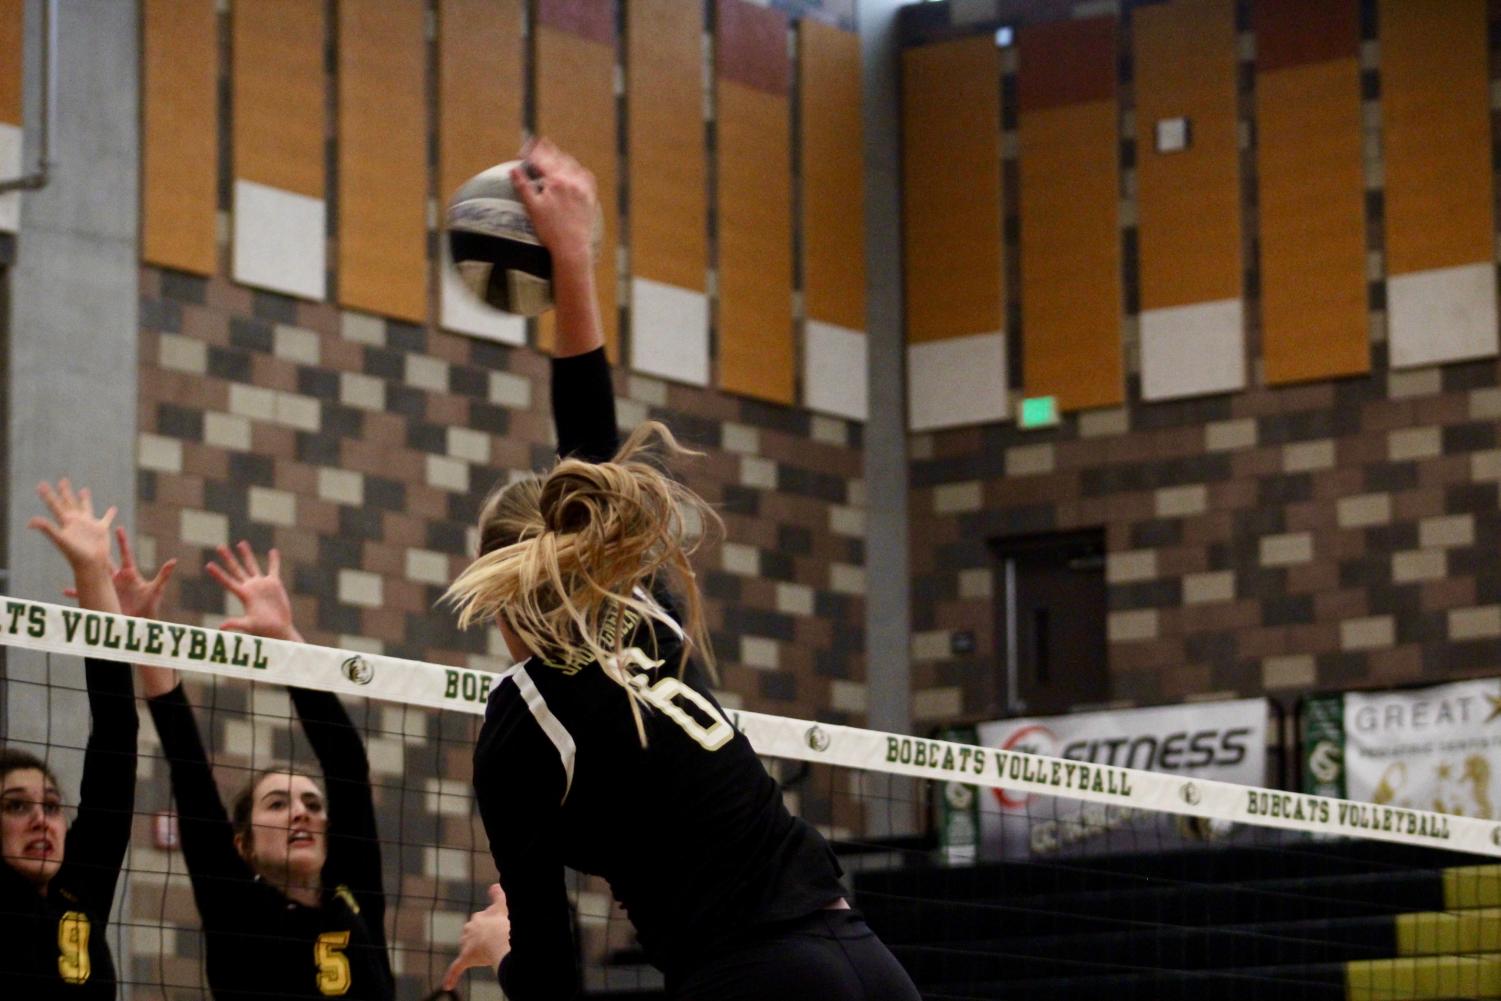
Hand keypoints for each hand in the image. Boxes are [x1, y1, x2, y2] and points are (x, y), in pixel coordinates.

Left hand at [28, 479, 114, 571]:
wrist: (90, 564)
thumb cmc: (75, 554)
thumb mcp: (60, 539)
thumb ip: (47, 529)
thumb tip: (30, 522)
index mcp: (66, 522)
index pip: (55, 505)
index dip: (47, 495)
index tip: (41, 484)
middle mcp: (76, 521)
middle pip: (69, 503)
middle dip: (65, 492)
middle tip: (63, 480)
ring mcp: (89, 524)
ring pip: (86, 507)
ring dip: (85, 499)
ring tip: (84, 489)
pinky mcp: (101, 529)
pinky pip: (106, 519)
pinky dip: (110, 514)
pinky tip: (113, 508)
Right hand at [65, 528, 177, 618]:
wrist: (140, 622)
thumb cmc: (150, 605)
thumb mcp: (156, 590)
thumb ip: (163, 575)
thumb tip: (174, 561)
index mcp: (130, 573)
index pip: (126, 554)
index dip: (122, 541)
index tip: (117, 527)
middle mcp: (117, 577)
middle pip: (106, 561)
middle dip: (98, 551)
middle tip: (89, 538)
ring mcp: (109, 587)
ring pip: (94, 575)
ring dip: (84, 571)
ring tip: (73, 562)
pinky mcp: (103, 597)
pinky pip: (87, 593)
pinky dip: (77, 592)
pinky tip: (66, 591)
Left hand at [205, 542, 302, 642]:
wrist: (278, 630)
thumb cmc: (263, 630)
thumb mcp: (249, 626)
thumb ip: (236, 623)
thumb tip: (222, 626)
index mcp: (243, 595)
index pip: (228, 581)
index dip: (218, 574)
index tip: (208, 565)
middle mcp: (250, 587)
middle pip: (236, 569)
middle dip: (228, 558)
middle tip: (219, 546)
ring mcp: (262, 585)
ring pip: (252, 565)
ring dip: (247, 554)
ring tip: (240, 543)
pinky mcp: (274, 584)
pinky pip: (274, 569)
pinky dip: (274, 560)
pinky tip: (273, 551)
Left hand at [442, 883, 511, 989]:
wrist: (498, 938)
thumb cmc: (503, 922)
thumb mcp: (502, 906)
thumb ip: (498, 895)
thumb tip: (493, 885)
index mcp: (479, 917)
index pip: (480, 919)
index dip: (487, 923)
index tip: (490, 924)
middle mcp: (470, 928)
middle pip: (471, 932)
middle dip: (478, 936)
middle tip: (490, 941)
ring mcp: (467, 944)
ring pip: (466, 948)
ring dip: (472, 951)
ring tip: (484, 955)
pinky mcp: (465, 958)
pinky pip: (456, 968)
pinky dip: (452, 976)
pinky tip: (447, 986)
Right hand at [513, 138, 597, 265]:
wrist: (572, 247)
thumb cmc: (550, 230)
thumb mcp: (532, 208)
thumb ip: (523, 187)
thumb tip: (513, 170)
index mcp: (556, 182)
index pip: (541, 160)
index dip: (531, 153)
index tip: (522, 152)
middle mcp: (571, 181)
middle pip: (558, 158)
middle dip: (547, 150)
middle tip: (539, 143)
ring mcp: (583, 188)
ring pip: (573, 165)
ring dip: (562, 158)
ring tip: (555, 154)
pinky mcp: (590, 197)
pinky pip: (587, 177)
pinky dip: (579, 170)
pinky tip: (576, 170)